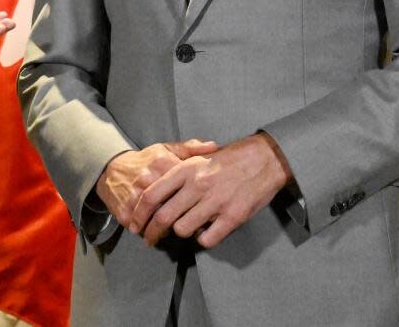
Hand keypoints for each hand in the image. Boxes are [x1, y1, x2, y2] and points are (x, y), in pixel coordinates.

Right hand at [95, 139, 218, 230]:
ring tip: (170, 233)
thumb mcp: (166, 149)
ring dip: (165, 230)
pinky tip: (152, 234)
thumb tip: (215, 146)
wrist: (111, 168)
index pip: (186, 186)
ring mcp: (135, 197)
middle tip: (189, 226)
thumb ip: (191, 149)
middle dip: (182, 219)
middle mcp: (148, 180)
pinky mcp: (124, 211)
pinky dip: (148, 233)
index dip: (195, 200)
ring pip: (156, 221)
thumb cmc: (146, 161)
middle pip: (172, 207)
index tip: (201, 206)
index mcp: (162, 164)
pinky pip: (141, 228)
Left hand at [133, 132, 292, 248]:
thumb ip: (176, 172)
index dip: (139, 213)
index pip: (151, 195)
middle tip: (149, 239)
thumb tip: (152, 189)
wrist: (264, 159)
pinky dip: (203, 239)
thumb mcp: (197, 157)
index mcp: (185, 169)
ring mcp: (215, 202)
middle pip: (163, 216)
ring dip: (181, 233)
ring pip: (183, 229)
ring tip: (186, 228)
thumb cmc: (228, 160)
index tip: (135, 224)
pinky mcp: (232, 216)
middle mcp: (197, 185)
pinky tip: (206, 232)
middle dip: (152, 232)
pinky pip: (207, 239)